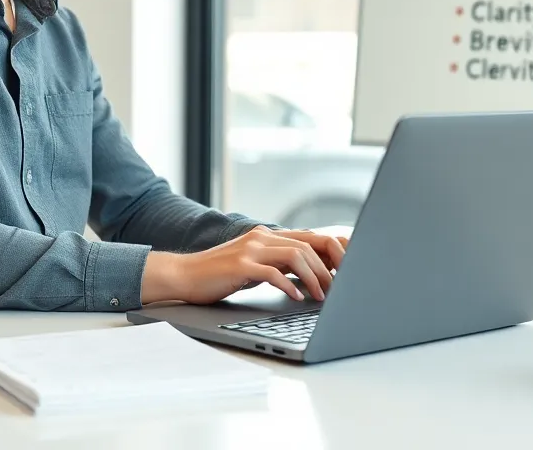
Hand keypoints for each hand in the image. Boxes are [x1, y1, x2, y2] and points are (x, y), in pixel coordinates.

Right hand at [142, 227, 348, 305]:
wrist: (184, 275)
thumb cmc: (220, 274)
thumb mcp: (254, 265)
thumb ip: (278, 264)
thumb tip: (310, 275)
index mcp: (268, 235)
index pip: (310, 238)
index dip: (333, 252)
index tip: (348, 272)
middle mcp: (262, 237)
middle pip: (309, 244)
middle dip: (330, 267)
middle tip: (342, 288)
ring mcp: (251, 248)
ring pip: (295, 255)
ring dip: (314, 277)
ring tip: (321, 296)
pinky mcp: (240, 264)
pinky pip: (273, 272)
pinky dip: (289, 285)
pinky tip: (296, 297)